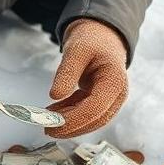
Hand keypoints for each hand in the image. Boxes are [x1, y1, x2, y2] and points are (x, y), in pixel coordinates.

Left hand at [44, 18, 128, 137]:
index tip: (53, 123)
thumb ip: (67, 72)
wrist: (101, 36)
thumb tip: (55, 95)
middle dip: (71, 127)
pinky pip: (86, 113)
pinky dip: (70, 115)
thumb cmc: (92, 40)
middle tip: (46, 128)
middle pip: (95, 119)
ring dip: (70, 124)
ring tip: (47, 120)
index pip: (95, 108)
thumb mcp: (76, 50)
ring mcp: (111, 99)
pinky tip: (54, 111)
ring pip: (91, 120)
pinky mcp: (101, 101)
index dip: (74, 119)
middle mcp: (117, 94)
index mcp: (114, 80)